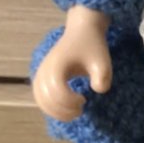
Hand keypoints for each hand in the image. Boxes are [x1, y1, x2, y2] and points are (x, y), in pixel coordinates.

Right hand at [32, 6, 111, 121]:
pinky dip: (51, 106)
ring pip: (40, 100)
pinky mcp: (42, 77)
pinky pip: (40, 96)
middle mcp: (44, 70)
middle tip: (80, 110)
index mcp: (57, 66)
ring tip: (74, 112)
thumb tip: (98, 91)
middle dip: (62, 110)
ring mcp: (40, 73)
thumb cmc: (92, 45)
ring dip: (55, 111)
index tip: (84, 100)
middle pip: (45, 99)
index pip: (57, 92)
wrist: (82, 30)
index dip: (70, 102)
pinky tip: (66, 107)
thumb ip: (103, 76)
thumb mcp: (102, 59)